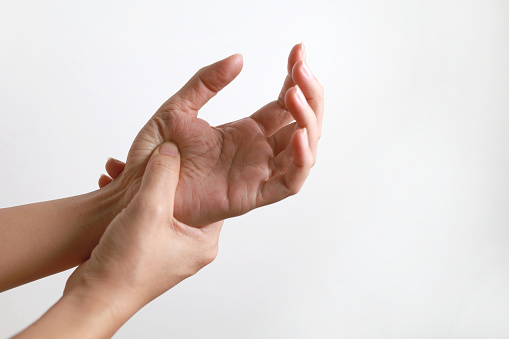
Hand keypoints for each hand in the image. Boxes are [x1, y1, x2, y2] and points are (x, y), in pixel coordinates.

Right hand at [66, 142, 222, 320]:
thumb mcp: (149, 210)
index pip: (211, 199)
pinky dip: (131, 201)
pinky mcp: (147, 249)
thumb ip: (163, 175)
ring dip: (140, 186)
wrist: (93, 297)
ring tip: (120, 172)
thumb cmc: (126, 266)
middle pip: (184, 199)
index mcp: (203, 242)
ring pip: (160, 205)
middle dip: (160, 177)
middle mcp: (189, 247)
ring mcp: (168, 249)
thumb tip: (171, 149)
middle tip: (149, 160)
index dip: (197, 174)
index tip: (184, 155)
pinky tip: (113, 188)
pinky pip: (145, 216)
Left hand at [114, 43, 323, 226]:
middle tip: (301, 68)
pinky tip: (297, 134)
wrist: (143, 189)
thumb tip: (237, 59)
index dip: (296, 78)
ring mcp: (258, 173)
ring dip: (309, 121)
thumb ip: (206, 83)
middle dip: (309, 94)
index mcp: (247, 131)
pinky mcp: (253, 195)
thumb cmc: (156, 156)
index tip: (298, 51)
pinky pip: (289, 182)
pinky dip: (301, 160)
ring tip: (295, 94)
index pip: (285, 104)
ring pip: (304, 150)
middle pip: (302, 123)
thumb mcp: (179, 108)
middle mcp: (259, 151)